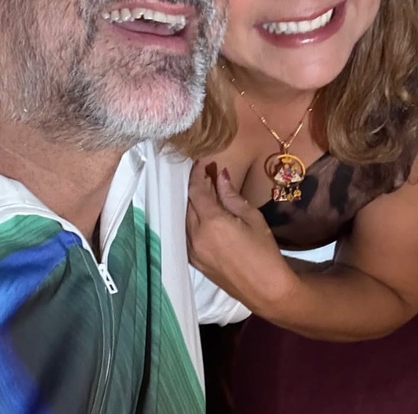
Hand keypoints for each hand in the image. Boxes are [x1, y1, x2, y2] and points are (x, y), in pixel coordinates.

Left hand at [187, 160, 299, 314]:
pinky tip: (204, 214)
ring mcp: (192, 250)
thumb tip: (220, 175)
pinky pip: (187, 233)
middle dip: (196, 187)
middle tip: (207, 175)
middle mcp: (196, 236)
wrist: (266, 290)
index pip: (196, 190)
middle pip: (188, 203)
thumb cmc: (265, 252)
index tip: (202, 162)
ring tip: (206, 192)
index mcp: (211, 222)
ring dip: (193, 203)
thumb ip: (231, 196)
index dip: (197, 174)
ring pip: (185, 218)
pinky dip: (192, 220)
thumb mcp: (252, 218)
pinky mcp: (194, 261)